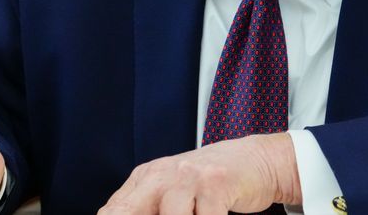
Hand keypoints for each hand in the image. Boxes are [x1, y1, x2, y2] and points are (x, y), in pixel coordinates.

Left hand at [99, 133, 300, 213]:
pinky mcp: (214, 184)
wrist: (255, 159)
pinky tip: (218, 214)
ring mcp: (187, 177)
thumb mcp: (172, 191)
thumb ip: (148, 207)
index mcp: (145, 179)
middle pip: (128, 214)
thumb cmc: (210, 182)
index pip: (111, 214)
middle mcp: (161, 175)